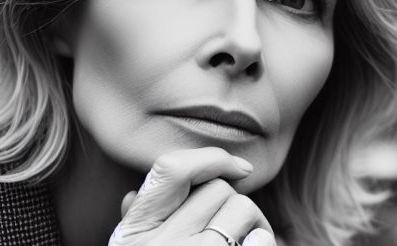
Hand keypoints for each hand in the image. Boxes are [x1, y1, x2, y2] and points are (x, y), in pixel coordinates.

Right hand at [109, 147, 276, 245]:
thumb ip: (138, 225)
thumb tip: (131, 197)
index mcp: (133, 233)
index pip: (171, 169)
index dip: (211, 158)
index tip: (240, 168)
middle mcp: (158, 244)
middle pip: (218, 188)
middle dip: (234, 202)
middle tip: (238, 228)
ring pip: (242, 207)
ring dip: (254, 223)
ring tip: (246, 242)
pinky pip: (260, 237)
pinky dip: (265, 241)